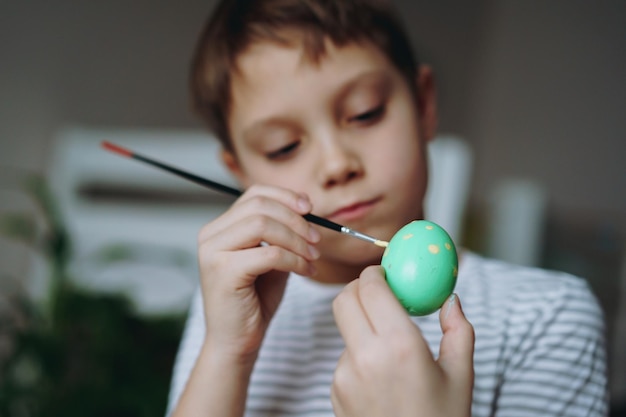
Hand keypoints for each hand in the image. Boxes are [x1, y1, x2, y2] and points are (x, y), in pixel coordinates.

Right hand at [197, 185, 320, 362]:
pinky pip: (268, 254)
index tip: (310, 209)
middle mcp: (211, 235)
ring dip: (296, 240)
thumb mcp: (270, 257)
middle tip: (317, 239)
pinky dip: (294, 259)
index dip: (286, 196)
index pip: (255, 194)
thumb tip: (305, 208)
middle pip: (259, 206)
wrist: (237, 341)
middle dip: (295, 220)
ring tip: (313, 257)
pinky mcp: (224, 272)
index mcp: (220, 227)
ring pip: (263, 225)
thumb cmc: (255, 300)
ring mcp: (213, 252)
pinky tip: (305, 270)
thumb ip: (280, 232)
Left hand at [331, 265, 473, 416]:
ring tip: (389, 349)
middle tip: (379, 293)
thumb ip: (458, 330)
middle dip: (359, 289)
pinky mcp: (335, 390)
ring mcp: (344, 375)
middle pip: (344, 300)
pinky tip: (381, 377)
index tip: (384, 274)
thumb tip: (451, 299)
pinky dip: (358, 354)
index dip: (374, 274)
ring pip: (344, 329)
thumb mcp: (460, 376)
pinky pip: (343, 358)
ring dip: (361, 325)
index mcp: (400, 346)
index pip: (370, 288)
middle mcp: (366, 357)